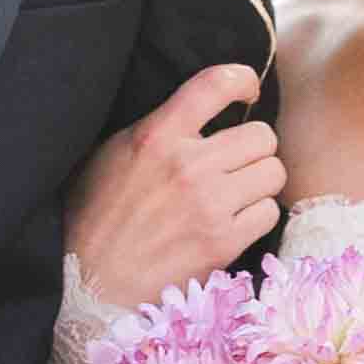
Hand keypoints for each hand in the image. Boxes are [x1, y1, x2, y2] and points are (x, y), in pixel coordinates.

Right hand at [67, 64, 283, 309]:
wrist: (91, 284)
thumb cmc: (96, 216)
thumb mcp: (112, 154)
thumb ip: (156, 127)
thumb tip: (200, 109)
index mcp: (157, 135)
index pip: (216, 84)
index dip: (243, 79)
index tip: (247, 90)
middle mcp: (188, 165)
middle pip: (261, 134)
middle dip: (252, 147)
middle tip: (235, 162)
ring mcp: (210, 205)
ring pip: (273, 172)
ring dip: (259, 182)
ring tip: (236, 193)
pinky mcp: (224, 242)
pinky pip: (270, 212)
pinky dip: (257, 216)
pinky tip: (235, 221)